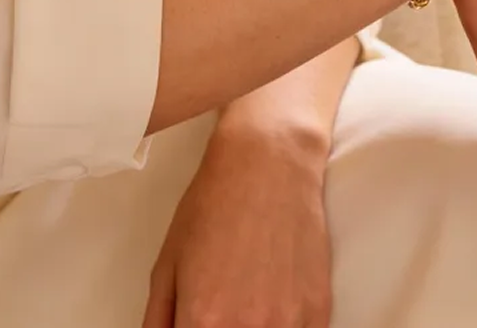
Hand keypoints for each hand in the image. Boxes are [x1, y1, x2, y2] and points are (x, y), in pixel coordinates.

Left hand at [141, 124, 332, 327]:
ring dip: (254, 327)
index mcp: (202, 321)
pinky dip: (285, 326)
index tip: (197, 321)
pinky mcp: (319, 310)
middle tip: (219, 309)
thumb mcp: (166, 266)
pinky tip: (274, 304)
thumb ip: (157, 322)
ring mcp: (288, 322)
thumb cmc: (213, 206)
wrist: (269, 163)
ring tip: (247, 301)